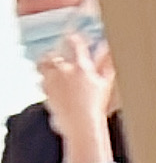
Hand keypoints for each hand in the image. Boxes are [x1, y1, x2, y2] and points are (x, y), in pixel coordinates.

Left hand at [36, 28, 110, 142]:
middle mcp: (64, 70)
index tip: (75, 38)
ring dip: (47, 65)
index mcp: (81, 67)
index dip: (75, 38)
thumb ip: (106, 64)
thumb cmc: (95, 107)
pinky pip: (41, 79)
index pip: (75, 43)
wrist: (81, 124)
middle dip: (56, 55)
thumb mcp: (105, 84)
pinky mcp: (44, 89)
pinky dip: (45, 80)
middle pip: (54, 53)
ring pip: (43, 64)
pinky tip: (53, 85)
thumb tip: (108, 49)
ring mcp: (52, 79)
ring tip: (53, 70)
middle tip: (60, 58)